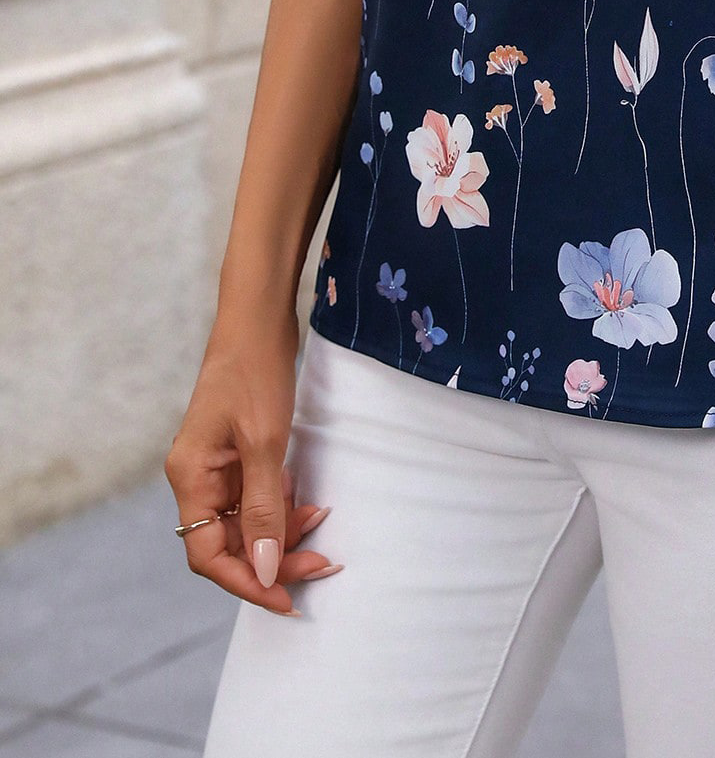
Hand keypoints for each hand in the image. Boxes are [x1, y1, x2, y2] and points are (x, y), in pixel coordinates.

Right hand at [165, 317, 339, 614]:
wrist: (259, 318)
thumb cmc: (255, 372)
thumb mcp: (265, 443)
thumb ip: (264, 509)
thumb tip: (266, 571)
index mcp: (190, 478)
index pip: (208, 556)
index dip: (246, 583)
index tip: (286, 600)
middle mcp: (198, 478)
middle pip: (229, 544)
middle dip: (273, 560)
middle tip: (321, 565)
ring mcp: (219, 467)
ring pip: (247, 524)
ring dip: (282, 534)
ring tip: (321, 527)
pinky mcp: (240, 454)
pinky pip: (257, 499)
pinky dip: (283, 507)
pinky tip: (310, 504)